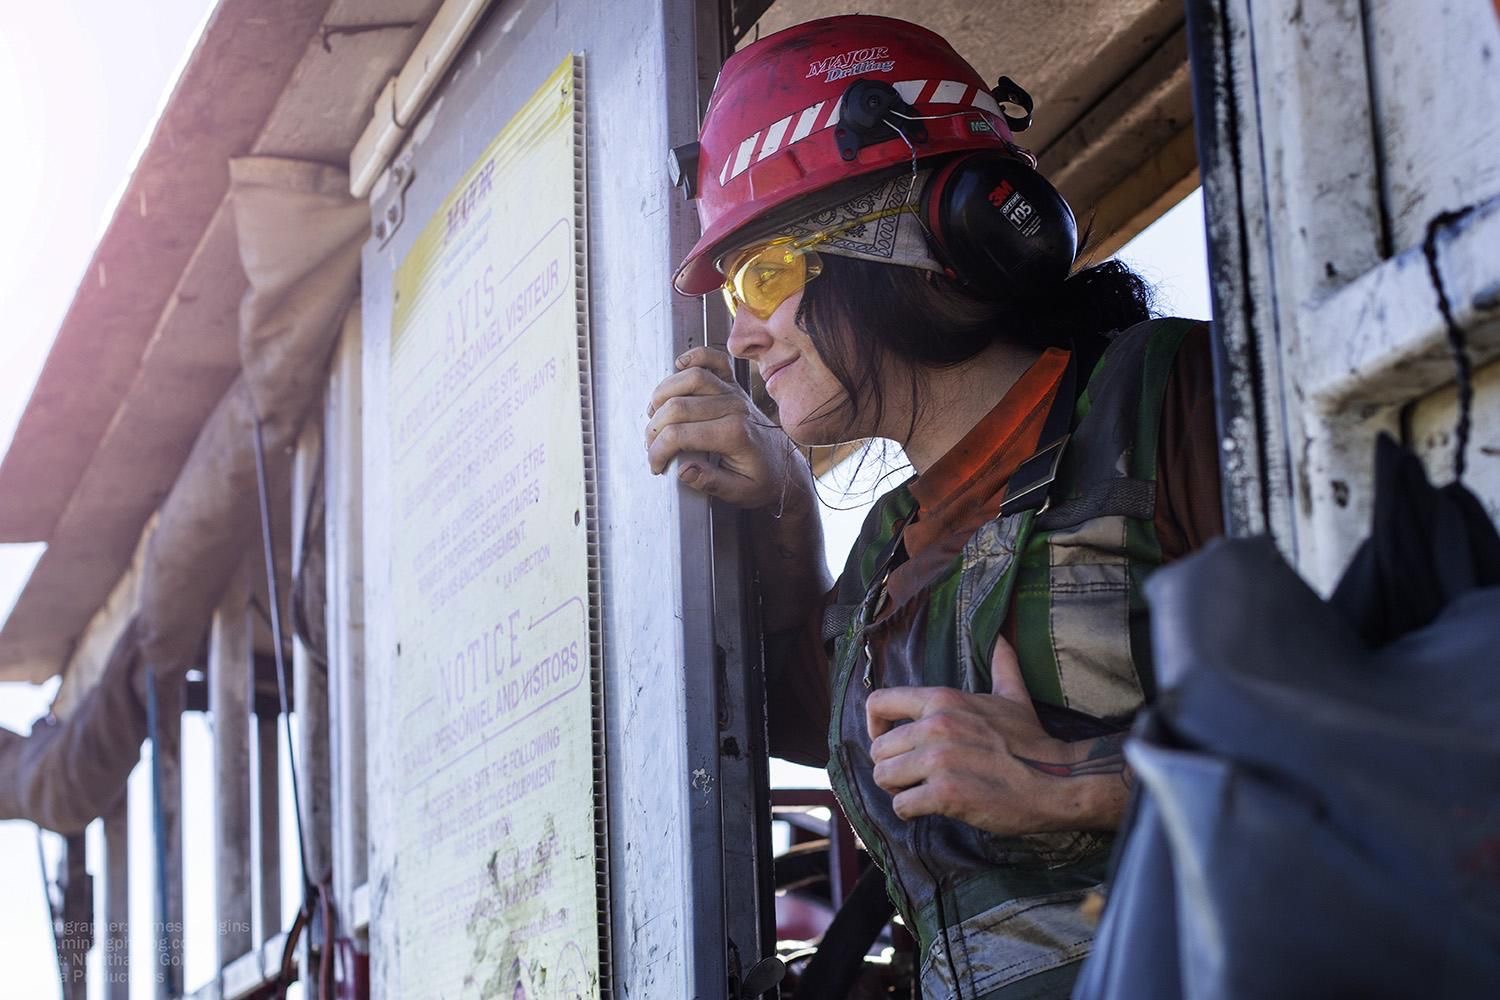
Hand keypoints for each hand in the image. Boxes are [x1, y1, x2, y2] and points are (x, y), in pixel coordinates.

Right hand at [645, 346, 807, 510]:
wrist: (784, 467)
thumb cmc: (761, 480)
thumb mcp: (738, 492)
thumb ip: (710, 483)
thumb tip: (683, 470)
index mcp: (734, 435)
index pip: (680, 434)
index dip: (658, 450)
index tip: (655, 465)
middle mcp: (734, 408)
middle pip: (678, 405)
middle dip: (655, 428)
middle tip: (651, 446)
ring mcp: (734, 392)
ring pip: (691, 376)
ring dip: (663, 394)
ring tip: (655, 415)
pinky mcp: (734, 385)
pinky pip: (714, 359)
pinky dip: (694, 357)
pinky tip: (679, 367)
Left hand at [865, 636, 1129, 834]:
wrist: (1058, 781)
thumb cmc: (1032, 743)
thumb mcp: (1013, 697)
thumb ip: (1001, 666)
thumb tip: (1002, 638)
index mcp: (942, 700)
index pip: (878, 704)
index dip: (874, 727)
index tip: (888, 742)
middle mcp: (935, 725)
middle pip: (878, 750)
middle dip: (891, 768)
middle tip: (912, 778)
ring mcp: (938, 760)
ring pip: (884, 778)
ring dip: (898, 791)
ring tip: (920, 793)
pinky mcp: (945, 793)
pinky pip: (902, 806)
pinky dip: (911, 813)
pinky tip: (930, 809)